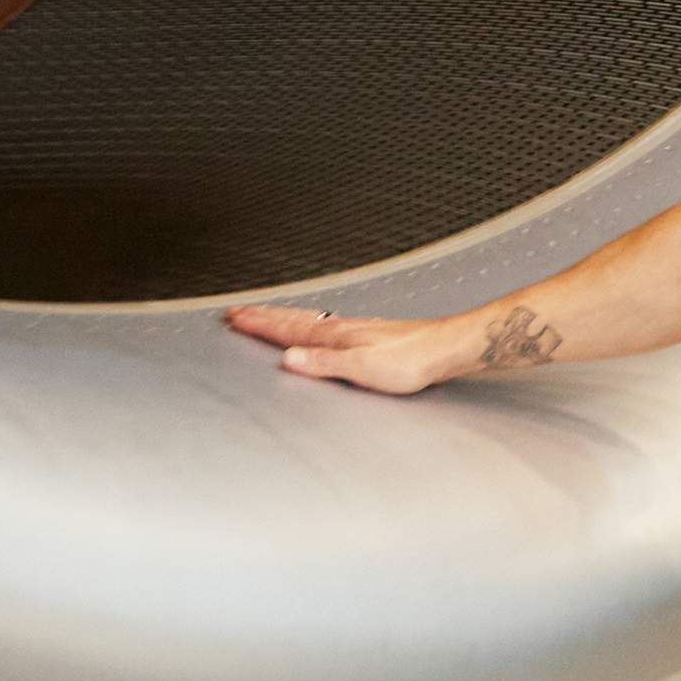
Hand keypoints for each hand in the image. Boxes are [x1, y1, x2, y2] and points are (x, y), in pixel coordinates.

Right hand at [222, 304, 455, 393]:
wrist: (446, 348)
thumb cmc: (412, 360)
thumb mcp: (363, 369)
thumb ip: (324, 365)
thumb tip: (288, 360)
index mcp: (336, 336)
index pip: (288, 329)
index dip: (260, 324)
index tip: (234, 317)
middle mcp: (342, 328)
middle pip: (293, 319)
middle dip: (264, 316)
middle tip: (237, 311)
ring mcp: (355, 329)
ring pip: (308, 320)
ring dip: (283, 317)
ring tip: (265, 315)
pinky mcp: (367, 336)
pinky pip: (324, 325)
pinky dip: (307, 323)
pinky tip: (314, 327)